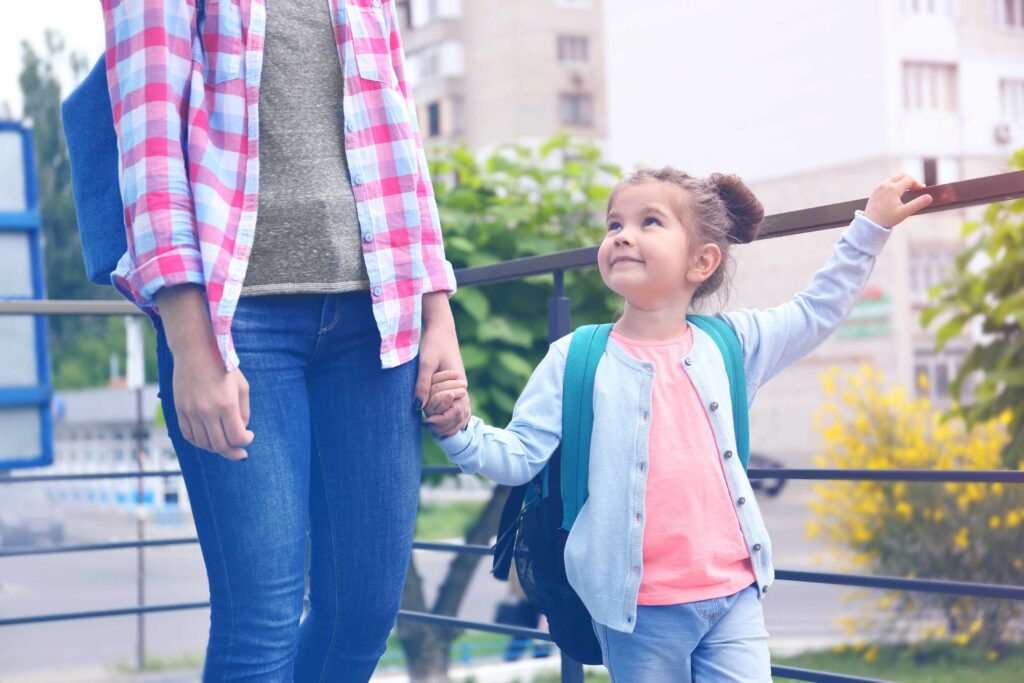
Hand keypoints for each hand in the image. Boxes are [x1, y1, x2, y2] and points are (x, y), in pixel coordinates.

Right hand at [157, 286, 253, 460]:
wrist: (195, 350)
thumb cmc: (223, 366)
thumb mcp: (242, 386)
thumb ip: (244, 411)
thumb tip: (241, 430)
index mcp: (226, 405)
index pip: (237, 437)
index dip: (246, 441)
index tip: (249, 435)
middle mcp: (207, 411)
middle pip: (220, 445)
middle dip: (233, 452)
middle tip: (240, 453)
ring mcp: (191, 412)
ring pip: (203, 443)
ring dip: (216, 448)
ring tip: (225, 444)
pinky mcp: (179, 410)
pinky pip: (188, 435)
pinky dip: (200, 442)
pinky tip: (209, 440)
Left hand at [414, 291, 471, 436]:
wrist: (441, 329)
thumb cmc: (434, 343)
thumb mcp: (426, 363)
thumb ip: (423, 385)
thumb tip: (418, 407)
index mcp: (458, 384)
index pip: (456, 412)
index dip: (442, 420)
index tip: (426, 422)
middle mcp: (462, 388)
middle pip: (460, 417)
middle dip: (446, 426)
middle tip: (428, 428)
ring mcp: (460, 387)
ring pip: (461, 413)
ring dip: (450, 424)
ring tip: (435, 431)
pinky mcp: (455, 385)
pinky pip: (458, 406)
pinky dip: (453, 417)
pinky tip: (443, 423)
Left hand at [864, 174, 933, 228]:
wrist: (870, 224)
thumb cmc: (887, 219)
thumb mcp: (904, 212)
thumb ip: (917, 204)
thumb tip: (929, 197)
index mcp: (893, 189)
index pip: (909, 179)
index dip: (917, 183)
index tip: (921, 190)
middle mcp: (885, 185)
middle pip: (902, 175)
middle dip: (910, 180)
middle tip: (915, 189)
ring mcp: (879, 187)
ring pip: (894, 177)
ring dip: (902, 181)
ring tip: (908, 191)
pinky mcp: (875, 190)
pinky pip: (887, 182)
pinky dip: (895, 184)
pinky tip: (897, 194)